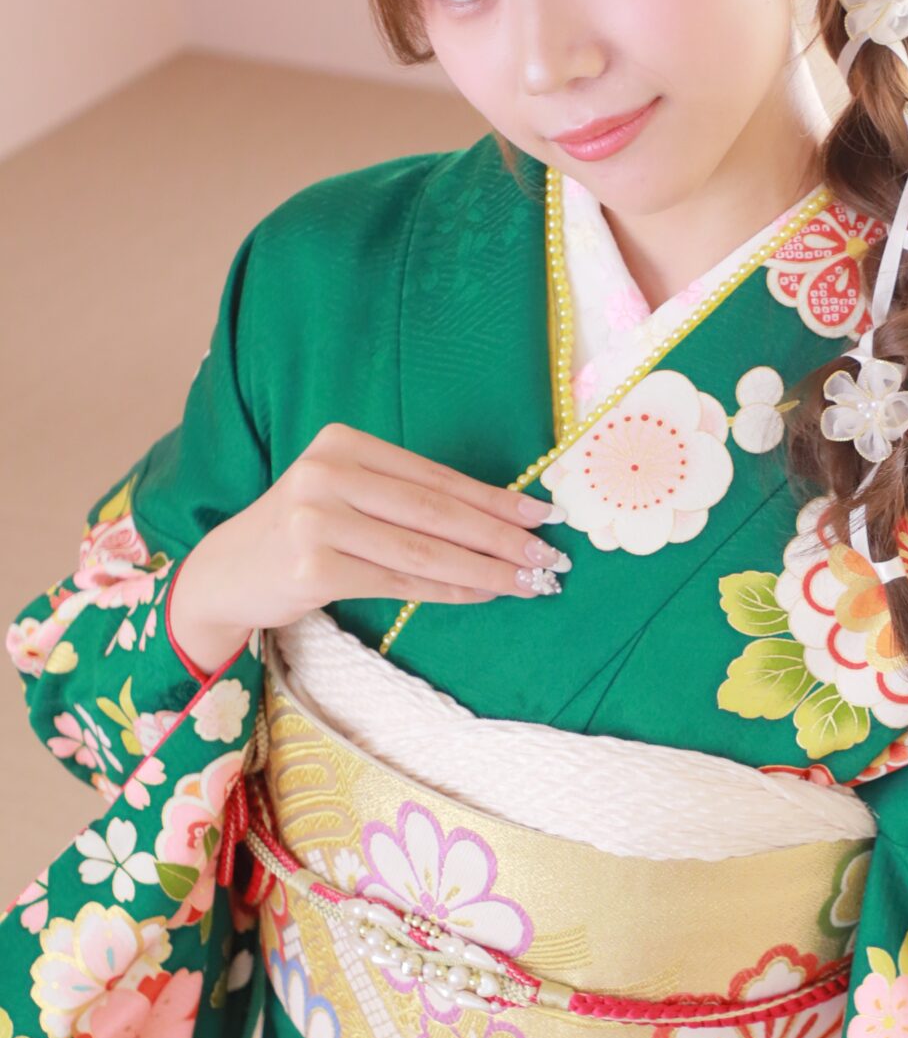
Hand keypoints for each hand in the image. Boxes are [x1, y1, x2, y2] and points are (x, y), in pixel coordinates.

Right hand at [168, 422, 567, 674]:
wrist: (226, 574)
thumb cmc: (300, 534)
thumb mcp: (345, 496)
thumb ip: (404, 497)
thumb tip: (497, 517)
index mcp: (342, 443)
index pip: (435, 476)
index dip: (495, 498)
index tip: (544, 516)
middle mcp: (327, 473)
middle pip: (437, 511)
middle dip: (502, 537)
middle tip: (551, 556)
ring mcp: (316, 519)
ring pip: (424, 550)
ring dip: (486, 569)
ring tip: (529, 582)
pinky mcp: (312, 567)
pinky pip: (399, 581)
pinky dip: (450, 590)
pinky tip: (484, 594)